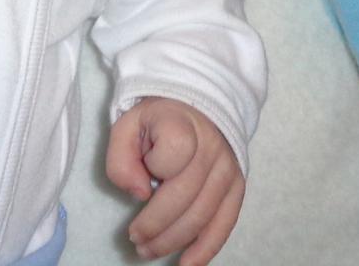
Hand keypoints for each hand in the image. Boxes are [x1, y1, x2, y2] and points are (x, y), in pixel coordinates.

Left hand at [105, 97, 243, 264]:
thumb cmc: (158, 121)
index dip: (153, 168)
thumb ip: (121, 156)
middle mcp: (212, 147)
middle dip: (155, 226)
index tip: (141, 175)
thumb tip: (140, 194)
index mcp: (183, 124)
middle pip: (185, 196)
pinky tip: (187, 264)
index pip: (172, 154)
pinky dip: (206, 249)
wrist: (197, 108)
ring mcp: (228, 169)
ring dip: (173, 241)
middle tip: (135, 240)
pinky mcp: (237, 187)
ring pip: (203, 215)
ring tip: (149, 250)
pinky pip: (225, 223)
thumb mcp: (128, 124)